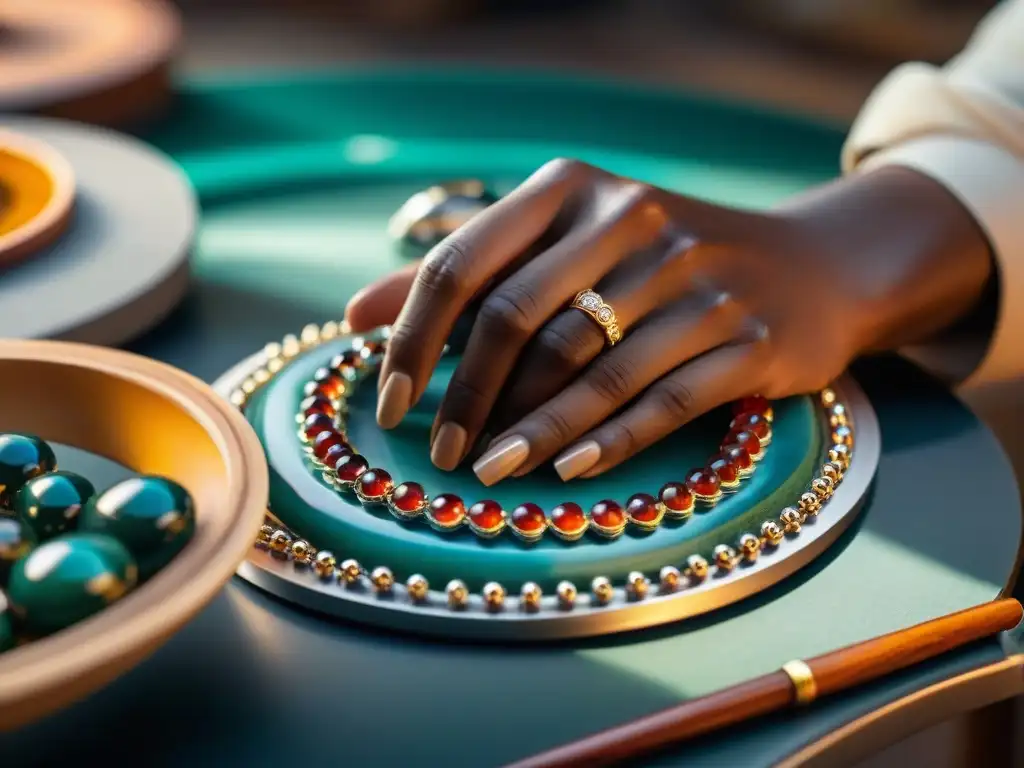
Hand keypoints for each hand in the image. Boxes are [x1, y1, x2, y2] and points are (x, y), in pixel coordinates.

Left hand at [346, 159, 990, 483]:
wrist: (810, 264)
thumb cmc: (659, 258)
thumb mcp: (568, 239)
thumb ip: (466, 270)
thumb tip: (357, 317)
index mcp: (574, 190)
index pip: (465, 264)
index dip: (412, 338)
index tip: (388, 403)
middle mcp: (635, 222)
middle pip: (520, 318)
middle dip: (467, 396)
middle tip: (442, 453)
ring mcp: (699, 280)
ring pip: (591, 367)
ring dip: (530, 430)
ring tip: (488, 472)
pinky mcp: (750, 338)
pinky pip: (664, 398)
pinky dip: (609, 439)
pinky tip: (566, 471)